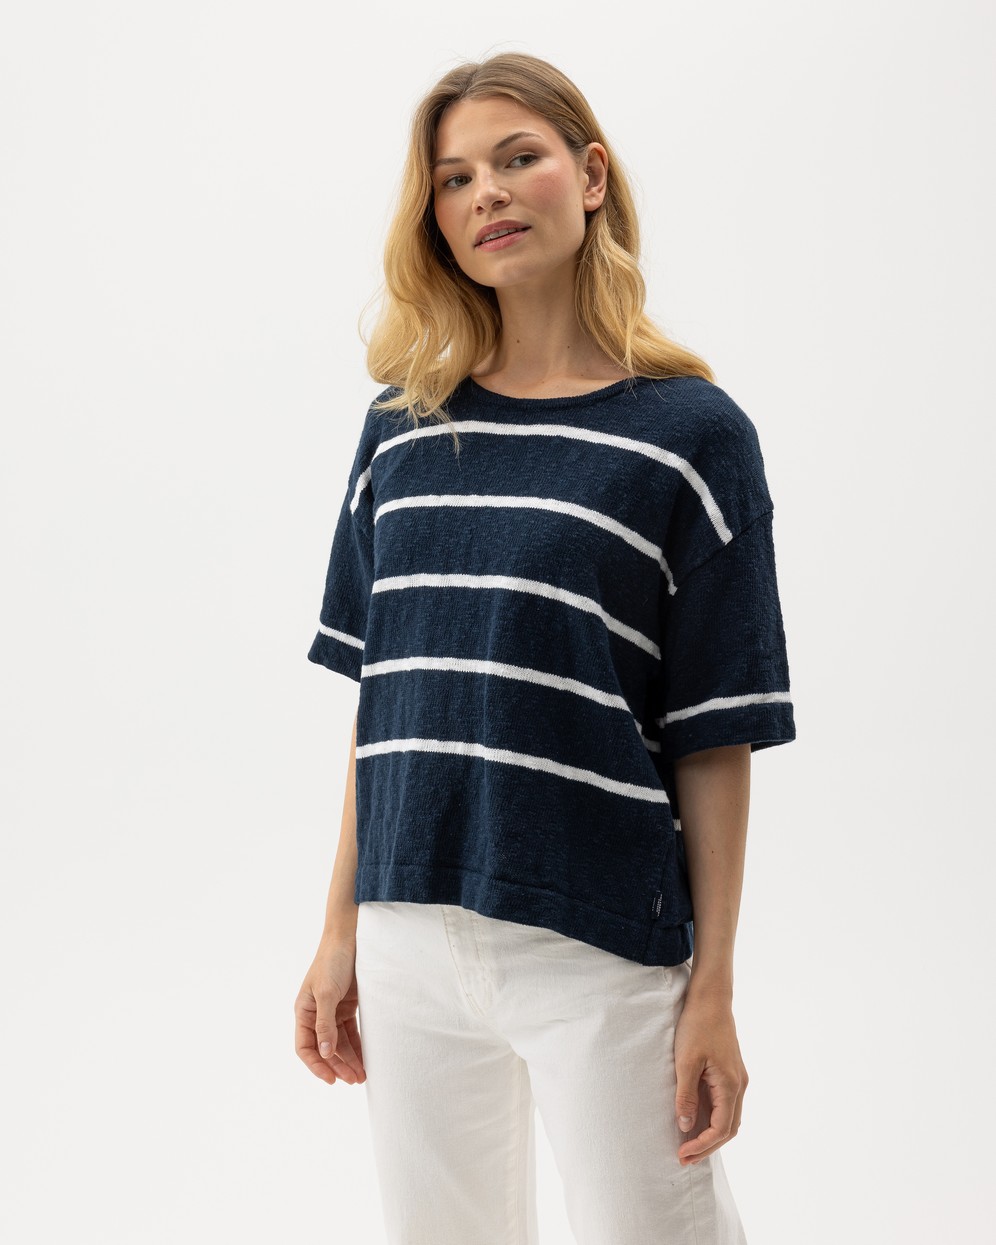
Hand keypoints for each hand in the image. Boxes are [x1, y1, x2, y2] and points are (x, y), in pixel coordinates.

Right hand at [294, 938, 366, 1086]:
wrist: (350, 936)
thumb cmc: (333, 961)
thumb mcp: (327, 992)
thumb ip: (325, 1023)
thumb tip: (325, 1053)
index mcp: (304, 1010)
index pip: (305, 1047)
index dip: (316, 1065)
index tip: (331, 1080)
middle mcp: (316, 1013)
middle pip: (325, 1048)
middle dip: (338, 1066)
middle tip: (355, 1080)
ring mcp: (333, 1010)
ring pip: (339, 1042)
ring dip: (350, 1059)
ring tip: (363, 1075)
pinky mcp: (348, 1005)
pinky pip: (351, 1031)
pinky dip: (358, 1045)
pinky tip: (367, 1057)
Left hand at [673, 990, 746, 1164]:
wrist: (710, 998)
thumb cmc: (697, 1026)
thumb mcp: (686, 1061)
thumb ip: (686, 1095)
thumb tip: (686, 1126)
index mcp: (731, 1085)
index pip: (721, 1130)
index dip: (702, 1146)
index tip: (681, 1153)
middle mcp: (739, 1085)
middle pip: (728, 1129)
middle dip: (707, 1147)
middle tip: (683, 1158)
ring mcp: (737, 1078)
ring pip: (729, 1118)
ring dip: (710, 1134)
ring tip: (687, 1144)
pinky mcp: (730, 1071)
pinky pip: (725, 1104)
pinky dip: (712, 1119)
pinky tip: (695, 1120)